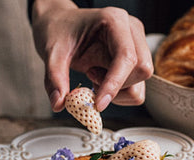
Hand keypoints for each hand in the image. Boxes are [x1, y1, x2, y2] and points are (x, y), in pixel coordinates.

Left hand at [31, 0, 152, 111]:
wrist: (61, 27)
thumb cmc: (59, 33)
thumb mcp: (52, 53)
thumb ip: (55, 79)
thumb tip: (58, 104)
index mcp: (115, 21)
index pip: (127, 57)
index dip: (115, 84)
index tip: (98, 104)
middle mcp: (132, 32)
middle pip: (142, 70)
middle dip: (116, 85)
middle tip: (91, 75)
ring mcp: (137, 47)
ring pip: (140, 84)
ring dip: (117, 91)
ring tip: (94, 74)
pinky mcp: (135, 63)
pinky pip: (136, 91)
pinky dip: (119, 95)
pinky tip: (101, 80)